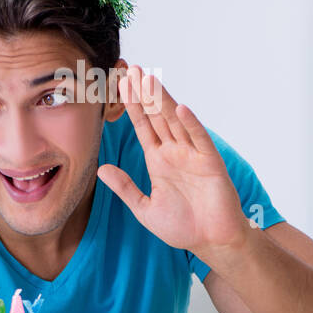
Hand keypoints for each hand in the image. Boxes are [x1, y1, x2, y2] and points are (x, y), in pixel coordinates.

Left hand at [96, 65, 250, 257]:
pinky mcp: (210, 164)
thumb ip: (125, 188)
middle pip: (158, 117)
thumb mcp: (144, 209)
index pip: (143, 126)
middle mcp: (175, 152)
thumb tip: (101, 169)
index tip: (121, 85)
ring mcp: (193, 155)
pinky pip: (199, 140)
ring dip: (163, 101)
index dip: (132, 106)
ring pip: (175, 122)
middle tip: (133, 69)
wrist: (212, 243)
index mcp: (159, 160)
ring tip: (150, 79)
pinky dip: (191, 124)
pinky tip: (181, 109)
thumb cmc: (183, 227)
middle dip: (145, 94)